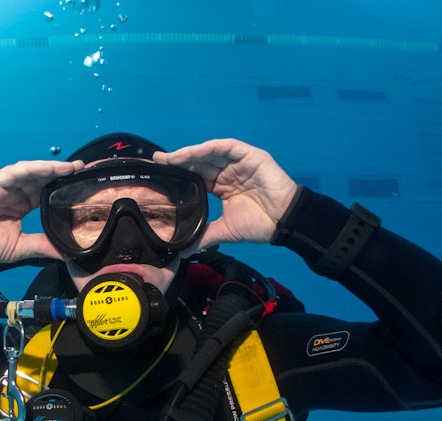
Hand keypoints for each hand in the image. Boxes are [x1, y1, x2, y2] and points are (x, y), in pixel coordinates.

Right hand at [0, 159, 83, 266]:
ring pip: (28, 172)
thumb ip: (42, 246)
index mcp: (21, 204)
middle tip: (81, 168)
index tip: (83, 182)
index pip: (45, 190)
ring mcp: (0, 187)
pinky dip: (28, 170)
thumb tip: (66, 253)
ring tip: (67, 167)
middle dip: (61, 171)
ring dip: (48, 168)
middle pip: (40, 177)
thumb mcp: (20, 248)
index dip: (62, 184)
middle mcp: (13, 192)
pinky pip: (11, 174)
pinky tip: (44, 169)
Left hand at [153, 139, 297, 254]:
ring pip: (210, 153)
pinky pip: (227, 147)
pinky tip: (194, 152)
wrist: (284, 223)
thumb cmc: (259, 225)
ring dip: (190, 153)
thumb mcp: (225, 231)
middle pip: (200, 162)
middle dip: (179, 161)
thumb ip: (204, 236)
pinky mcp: (250, 156)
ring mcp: (239, 162)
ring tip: (172, 157)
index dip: (179, 174)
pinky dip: (209, 148)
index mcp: (222, 186)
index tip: (159, 175)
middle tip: (158, 161)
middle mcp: (229, 172)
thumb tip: (182, 252)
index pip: (197, 176)